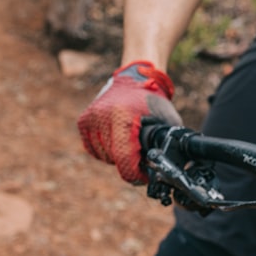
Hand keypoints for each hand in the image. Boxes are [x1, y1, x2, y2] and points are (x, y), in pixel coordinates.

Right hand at [77, 60, 182, 183]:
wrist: (135, 79)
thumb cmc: (154, 101)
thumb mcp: (167, 122)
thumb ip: (166, 146)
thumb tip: (171, 168)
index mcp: (123, 118)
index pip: (124, 160)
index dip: (135, 175)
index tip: (144, 176)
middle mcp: (103, 117)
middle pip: (115, 159)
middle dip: (129, 162)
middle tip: (141, 155)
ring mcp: (91, 119)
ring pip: (104, 156)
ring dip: (117, 155)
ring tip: (129, 141)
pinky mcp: (83, 120)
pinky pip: (93, 149)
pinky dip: (105, 150)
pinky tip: (116, 139)